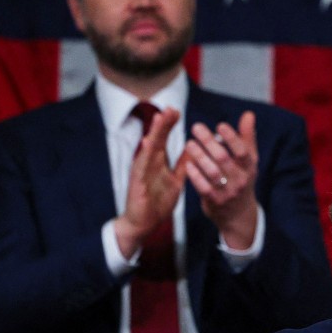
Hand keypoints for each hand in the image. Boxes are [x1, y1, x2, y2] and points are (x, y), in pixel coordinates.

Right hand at [114, 107, 187, 257]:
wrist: (144, 223)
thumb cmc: (158, 201)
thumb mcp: (175, 180)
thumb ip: (183, 164)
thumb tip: (194, 149)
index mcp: (157, 162)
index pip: (163, 140)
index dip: (169, 126)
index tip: (176, 111)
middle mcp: (148, 164)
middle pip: (155, 140)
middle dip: (163, 124)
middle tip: (170, 108)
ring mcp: (141, 173)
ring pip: (148, 150)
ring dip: (155, 134)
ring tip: (160, 119)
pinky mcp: (137, 184)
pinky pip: (141, 168)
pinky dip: (145, 155)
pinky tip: (148, 144)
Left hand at [185, 110, 259, 249]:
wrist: (238, 215)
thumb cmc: (241, 179)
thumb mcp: (249, 161)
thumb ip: (247, 137)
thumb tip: (249, 114)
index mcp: (249, 167)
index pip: (243, 151)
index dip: (232, 138)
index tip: (219, 125)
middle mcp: (240, 180)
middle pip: (224, 158)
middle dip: (209, 141)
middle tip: (196, 127)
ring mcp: (228, 192)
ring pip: (212, 172)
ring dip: (199, 156)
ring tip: (189, 143)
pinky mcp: (215, 201)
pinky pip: (203, 187)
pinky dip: (195, 175)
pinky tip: (187, 164)